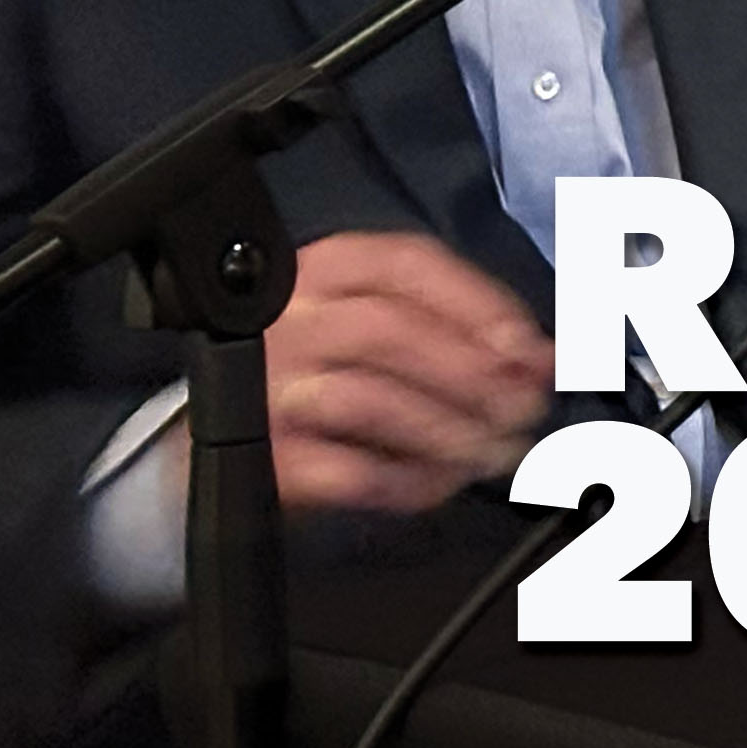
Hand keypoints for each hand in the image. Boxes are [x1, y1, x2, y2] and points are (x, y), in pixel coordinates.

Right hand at [258, 232, 555, 512]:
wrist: (209, 440)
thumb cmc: (314, 373)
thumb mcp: (373, 325)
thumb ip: (452, 329)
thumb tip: (537, 360)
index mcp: (324, 269)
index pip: (410, 264)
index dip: (482, 306)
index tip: (531, 349)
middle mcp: (286, 317)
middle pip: (394, 332)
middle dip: (473, 375)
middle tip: (523, 410)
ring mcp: (265, 385)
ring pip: (371, 400)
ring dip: (447, 431)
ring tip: (491, 452)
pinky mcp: (258, 452)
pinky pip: (343, 469)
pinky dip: (402, 480)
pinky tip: (435, 484)